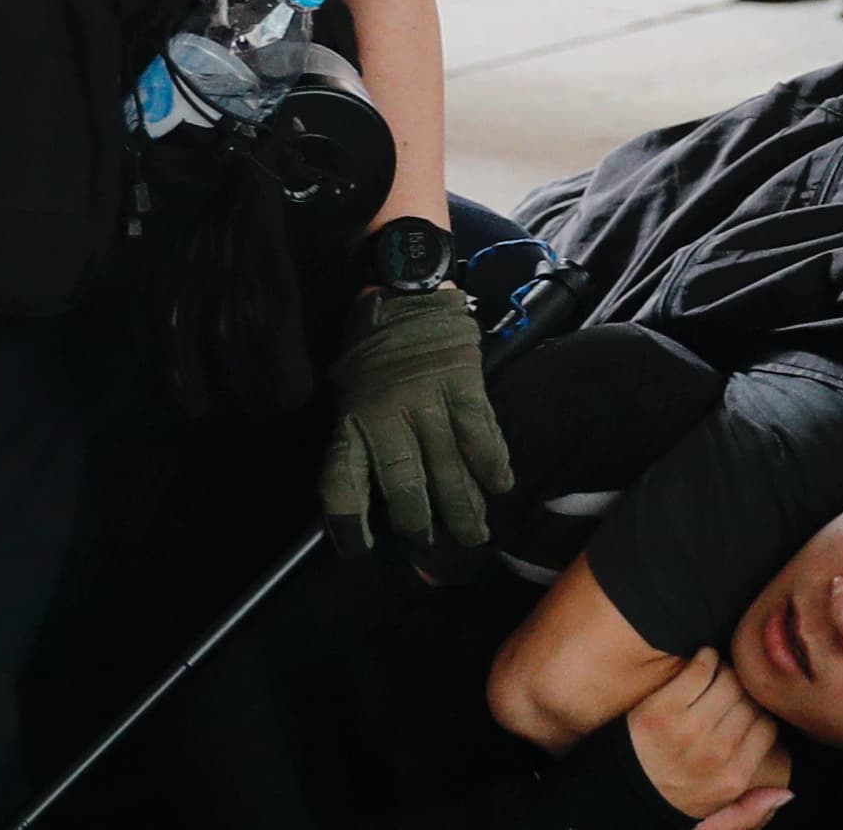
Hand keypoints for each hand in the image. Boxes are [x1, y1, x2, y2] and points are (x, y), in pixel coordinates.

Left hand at [321, 288, 514, 549]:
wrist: (405, 294)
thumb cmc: (371, 351)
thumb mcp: (347, 392)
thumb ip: (356, 437)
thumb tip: (369, 495)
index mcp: (351, 418)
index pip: (342, 482)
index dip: (348, 522)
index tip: (359, 549)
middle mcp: (386, 414)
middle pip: (405, 484)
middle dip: (421, 522)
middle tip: (434, 544)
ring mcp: (427, 399)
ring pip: (448, 467)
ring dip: (464, 506)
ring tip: (474, 533)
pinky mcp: (463, 383)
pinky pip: (480, 433)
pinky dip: (492, 463)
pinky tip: (500, 484)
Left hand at [628, 652, 794, 825]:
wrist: (619, 789)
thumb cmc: (672, 795)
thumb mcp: (715, 817)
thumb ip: (751, 811)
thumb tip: (787, 794)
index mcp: (733, 778)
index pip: (767, 726)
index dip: (757, 710)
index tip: (744, 706)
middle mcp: (715, 755)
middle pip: (749, 701)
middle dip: (741, 689)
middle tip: (728, 687)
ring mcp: (688, 732)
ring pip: (729, 680)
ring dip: (724, 670)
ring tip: (714, 674)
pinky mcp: (660, 711)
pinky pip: (699, 669)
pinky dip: (704, 659)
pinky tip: (700, 664)